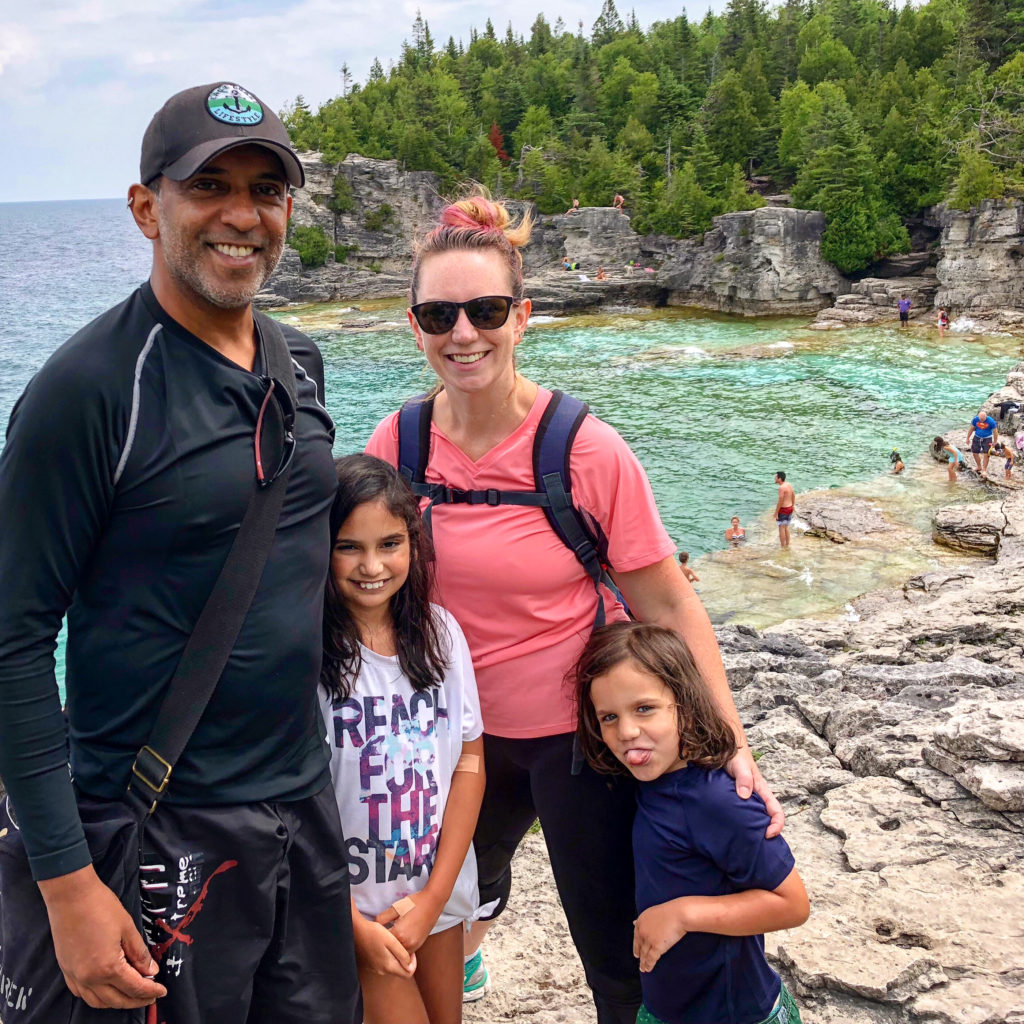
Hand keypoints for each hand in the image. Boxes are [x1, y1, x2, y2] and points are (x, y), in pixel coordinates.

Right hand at [38, 866, 166, 1008]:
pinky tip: (108, 989)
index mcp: (107, 967)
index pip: (134, 987)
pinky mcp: (66, 970)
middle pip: (116, 1000)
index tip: (162, 991)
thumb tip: (151, 971)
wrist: (70, 896)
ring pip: (98, 1001)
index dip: (150, 991)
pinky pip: (82, 994)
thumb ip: (140, 953)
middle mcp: (89, 978)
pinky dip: (98, 997)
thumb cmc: (100, 906)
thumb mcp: (128, 928)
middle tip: (151, 995)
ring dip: (117, 1002)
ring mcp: (74, 976)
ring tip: (132, 994)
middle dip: (136, 1000)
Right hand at [352, 917, 416, 977]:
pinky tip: (385, 945)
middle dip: (405, 961)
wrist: (355, 930)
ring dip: (396, 958)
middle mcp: (381, 971)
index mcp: (388, 966)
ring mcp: (374, 969)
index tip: (412, 951)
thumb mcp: (392, 941)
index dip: (413, 963)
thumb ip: (402, 955)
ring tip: (394, 944)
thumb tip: (410, 967)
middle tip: (403, 946)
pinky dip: (388, 957)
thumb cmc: (374, 933)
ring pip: (391, 967)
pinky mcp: (369, 964)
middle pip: (399, 971)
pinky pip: (383, 964)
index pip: (407, 974)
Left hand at [374, 891, 440, 954]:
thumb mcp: (395, 908)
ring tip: (385, 942)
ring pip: (398, 955)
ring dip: (392, 951)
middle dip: (382, 948)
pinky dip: (400, 950)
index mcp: (399, 934)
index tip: (371, 935)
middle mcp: (407, 944)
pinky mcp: (418, 945)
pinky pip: (406, 953)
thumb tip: (373, 926)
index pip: (381, 943)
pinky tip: (396, 941)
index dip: (375, 939)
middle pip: (389, 952)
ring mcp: (414, 946)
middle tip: (375, 942)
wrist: (433, 902)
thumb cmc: (414, 903)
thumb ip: (381, 918)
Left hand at [633, 901, 687, 972]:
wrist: (679, 913)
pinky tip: (648, 969)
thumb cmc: (670, 911)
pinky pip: (651, 959)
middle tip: (640, 962)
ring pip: (644, 954)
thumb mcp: (652, 913)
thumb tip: (633, 922)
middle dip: (640, 955)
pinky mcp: (657, 946)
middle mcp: (642, 931)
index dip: (636, 946)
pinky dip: (649, 965)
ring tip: (643, 969)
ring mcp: (649, 939)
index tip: (636, 953)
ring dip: (643, 963)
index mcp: (640, 921)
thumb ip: (643, 920)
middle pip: (640, 947)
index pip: (636, 937)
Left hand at [725, 746, 784, 837]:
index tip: (767, 835)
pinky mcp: (734, 797)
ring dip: (751, 828)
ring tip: (740, 841)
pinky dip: (738, 822)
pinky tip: (728, 828)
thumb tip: (745, 796)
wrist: (724, 745)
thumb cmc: (735, 755)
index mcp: (762, 791)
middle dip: (764, 833)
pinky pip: (740, 812)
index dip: (776, 826)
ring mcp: (746, 797)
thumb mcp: (739, 766)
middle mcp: (756, 796)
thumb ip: (743, 778)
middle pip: (766, 818)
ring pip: (754, 817)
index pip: (776, 812)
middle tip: (753, 846)